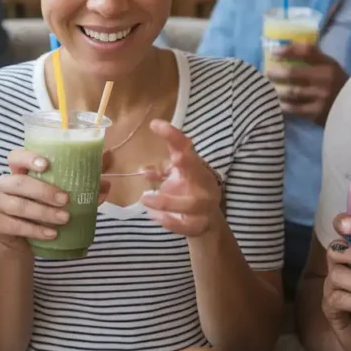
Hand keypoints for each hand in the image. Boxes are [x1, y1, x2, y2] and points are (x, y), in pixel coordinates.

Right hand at [0, 150, 113, 252]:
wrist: (20, 239)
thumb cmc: (40, 209)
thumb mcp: (56, 195)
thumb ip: (80, 187)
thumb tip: (106, 184)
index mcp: (18, 171)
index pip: (16, 156)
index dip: (28, 157)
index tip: (46, 164)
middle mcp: (4, 184)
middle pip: (19, 183)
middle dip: (44, 191)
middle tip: (66, 200)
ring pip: (19, 206)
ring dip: (44, 213)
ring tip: (64, 219)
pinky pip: (16, 226)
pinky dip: (36, 230)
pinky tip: (51, 234)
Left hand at [139, 120, 222, 236]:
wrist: (207, 222)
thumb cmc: (190, 193)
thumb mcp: (178, 176)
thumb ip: (162, 170)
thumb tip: (142, 169)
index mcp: (196, 168)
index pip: (186, 147)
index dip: (173, 136)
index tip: (155, 124)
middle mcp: (203, 184)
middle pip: (198, 171)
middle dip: (187, 163)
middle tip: (175, 157)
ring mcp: (204, 206)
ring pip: (190, 204)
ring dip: (166, 201)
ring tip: (144, 198)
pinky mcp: (199, 225)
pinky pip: (185, 225)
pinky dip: (169, 221)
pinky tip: (154, 216)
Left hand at [265, 44, 347, 124]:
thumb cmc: (337, 84)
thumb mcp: (330, 66)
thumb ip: (312, 56)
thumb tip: (287, 46)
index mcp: (329, 65)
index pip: (306, 52)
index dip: (288, 50)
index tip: (273, 53)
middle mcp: (325, 80)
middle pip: (294, 73)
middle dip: (276, 72)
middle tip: (267, 73)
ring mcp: (320, 97)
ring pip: (291, 92)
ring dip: (277, 89)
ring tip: (268, 87)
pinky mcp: (316, 113)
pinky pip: (293, 108)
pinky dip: (283, 105)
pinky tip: (276, 102)